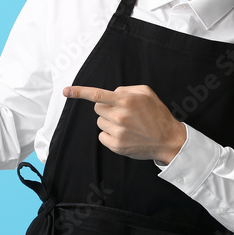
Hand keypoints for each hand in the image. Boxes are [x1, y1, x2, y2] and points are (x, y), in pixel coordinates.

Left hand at [63, 84, 186, 163]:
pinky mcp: (116, 145)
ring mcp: (118, 132)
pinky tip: (124, 135)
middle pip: (97, 108)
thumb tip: (112, 92)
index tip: (66, 91)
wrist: (168, 140)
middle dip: (106, 108)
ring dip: (109, 122)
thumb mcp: (146, 93)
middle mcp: (120, 116)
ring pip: (99, 122)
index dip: (79, 92)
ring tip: (126, 125)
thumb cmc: (157, 114)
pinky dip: (109, 134)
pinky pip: (102, 136)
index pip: (97, 94)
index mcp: (126, 100)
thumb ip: (126, 89)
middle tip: (122, 113)